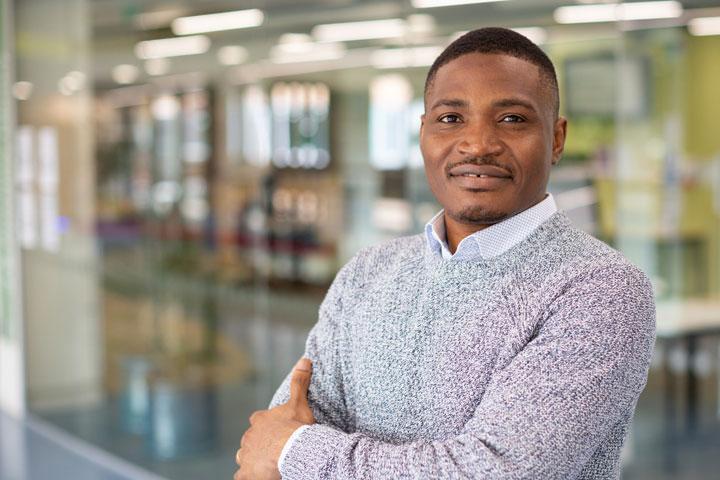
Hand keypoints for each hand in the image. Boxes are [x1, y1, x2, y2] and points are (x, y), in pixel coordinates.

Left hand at [234, 357, 315, 479]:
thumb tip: (304, 359)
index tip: (275, 429)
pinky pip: (241, 476)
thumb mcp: (299, 403)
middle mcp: (249, 436)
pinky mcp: (247, 473)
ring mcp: (246, 455)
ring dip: (250, 459)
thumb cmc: (295, 427)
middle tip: (273, 448)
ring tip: (264, 463)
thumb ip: (299, 382)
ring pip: (243, 456)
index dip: (265, 424)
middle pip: (250, 438)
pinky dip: (247, 476)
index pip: (257, 419)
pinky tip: (255, 476)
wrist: (291, 451)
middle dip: (258, 443)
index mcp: (260, 420)